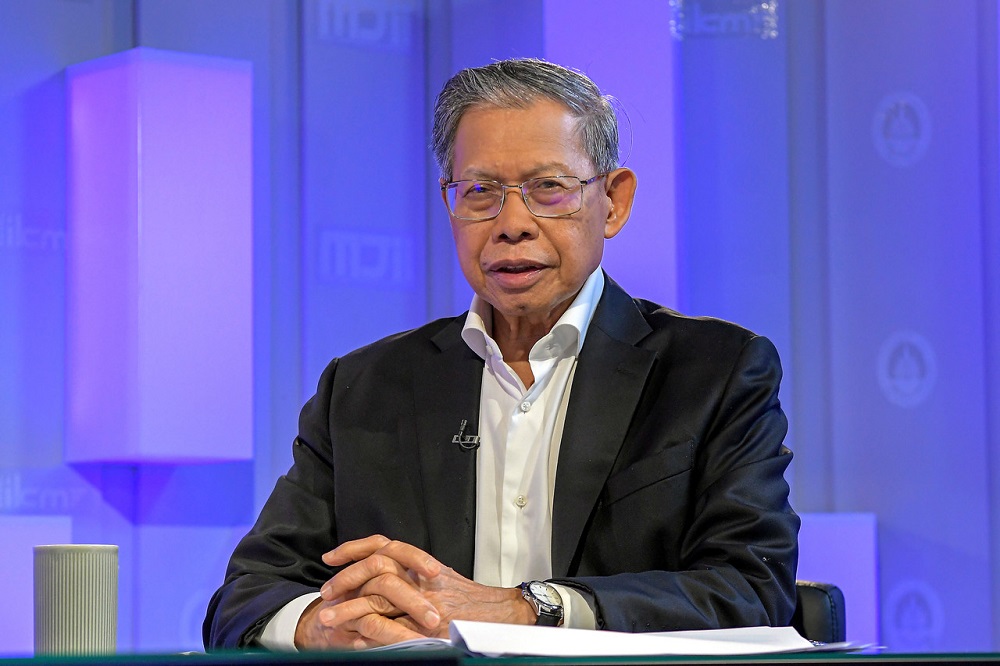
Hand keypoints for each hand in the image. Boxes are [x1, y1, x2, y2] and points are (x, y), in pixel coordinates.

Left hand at [305, 535, 533, 647]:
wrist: (500, 616)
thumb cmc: (471, 600)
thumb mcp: (441, 578)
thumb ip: (414, 574)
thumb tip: (381, 573)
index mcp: (422, 564)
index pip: (382, 546)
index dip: (353, 549)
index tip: (331, 557)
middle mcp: (421, 577)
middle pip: (374, 567)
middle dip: (345, 578)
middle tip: (325, 591)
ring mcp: (423, 602)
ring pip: (377, 595)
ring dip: (348, 607)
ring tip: (327, 616)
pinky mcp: (425, 626)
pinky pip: (390, 626)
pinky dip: (368, 630)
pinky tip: (353, 636)